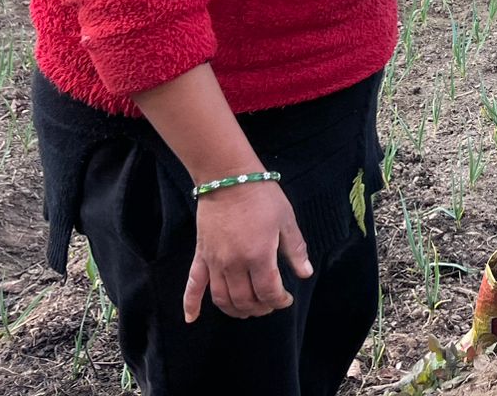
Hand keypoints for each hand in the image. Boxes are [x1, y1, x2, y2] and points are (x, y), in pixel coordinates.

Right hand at [184, 180, 311, 321]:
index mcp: (258, 256)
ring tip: (248, 310)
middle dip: (260, 307)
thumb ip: (295, 250)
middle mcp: (234, 264)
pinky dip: (190, 304)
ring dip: (236, 310)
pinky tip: (192, 318)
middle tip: (270, 304)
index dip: (279, 300)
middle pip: (245, 300)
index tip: (286, 299)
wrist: (229, 178)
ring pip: (222, 299)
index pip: (268, 291)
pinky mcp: (201, 256)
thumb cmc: (262, 196)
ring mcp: (214, 262)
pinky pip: (193, 285)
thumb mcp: (286, 220)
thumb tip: (305, 273)